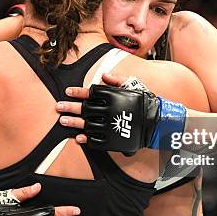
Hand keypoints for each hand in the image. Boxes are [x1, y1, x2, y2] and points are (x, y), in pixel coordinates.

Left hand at [56, 73, 186, 155]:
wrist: (157, 123)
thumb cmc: (145, 102)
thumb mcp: (134, 85)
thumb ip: (117, 80)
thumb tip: (103, 75)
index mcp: (113, 96)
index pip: (91, 92)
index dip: (78, 92)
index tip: (68, 91)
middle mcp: (109, 111)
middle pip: (84, 109)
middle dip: (70, 107)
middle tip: (58, 107)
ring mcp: (109, 126)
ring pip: (87, 125)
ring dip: (73, 123)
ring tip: (62, 121)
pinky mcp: (112, 140)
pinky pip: (96, 140)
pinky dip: (86, 139)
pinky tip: (78, 137)